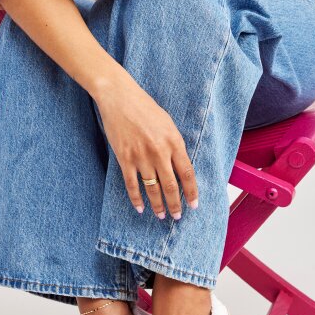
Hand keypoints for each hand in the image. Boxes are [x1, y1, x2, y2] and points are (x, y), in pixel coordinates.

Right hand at [94, 73, 198, 219]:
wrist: (120, 98)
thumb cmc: (145, 108)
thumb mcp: (168, 123)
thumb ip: (175, 145)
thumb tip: (180, 167)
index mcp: (174, 141)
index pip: (187, 173)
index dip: (191, 192)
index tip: (194, 204)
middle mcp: (159, 151)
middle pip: (171, 186)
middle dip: (175, 204)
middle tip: (177, 216)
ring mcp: (141, 156)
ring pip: (152, 188)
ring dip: (158, 205)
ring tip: (161, 215)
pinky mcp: (124, 158)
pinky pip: (132, 184)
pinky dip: (136, 198)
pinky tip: (140, 208)